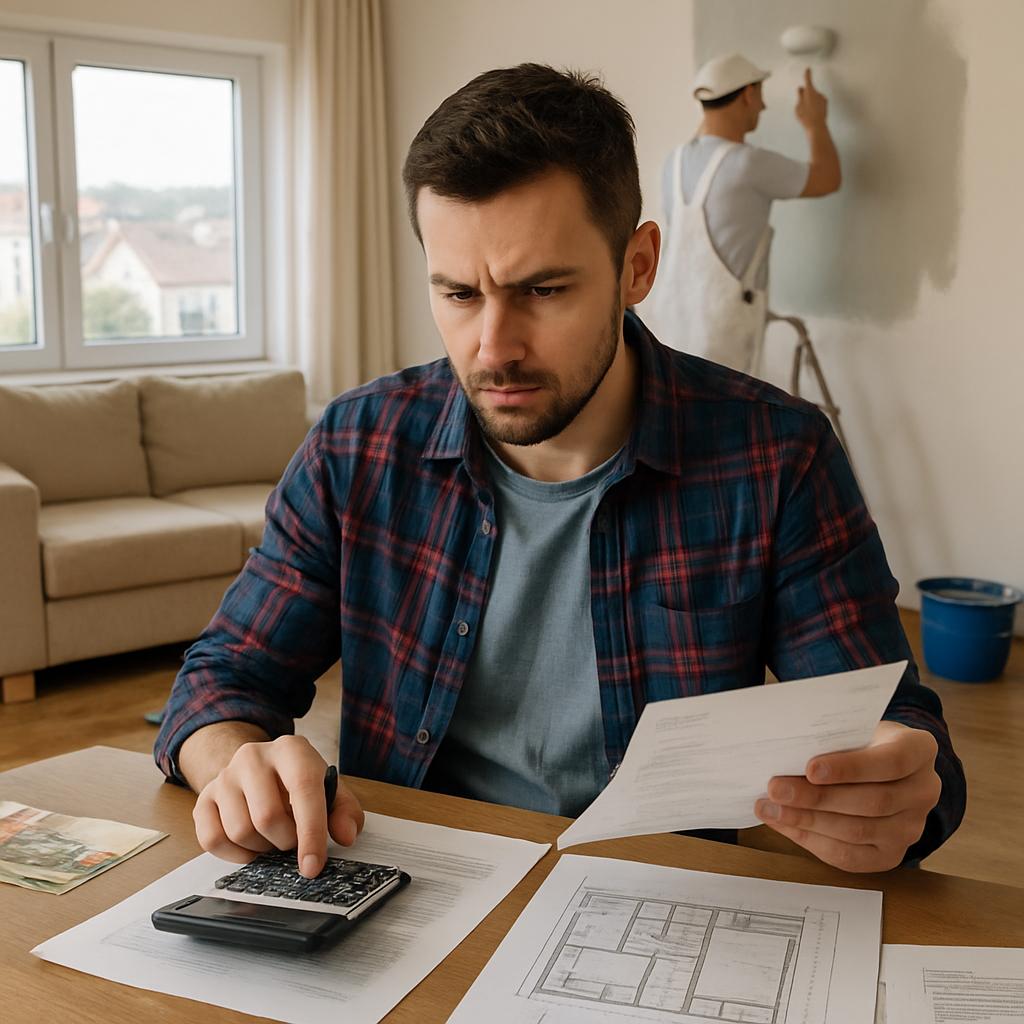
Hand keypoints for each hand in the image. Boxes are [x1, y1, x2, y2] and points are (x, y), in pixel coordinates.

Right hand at [192, 734, 364, 877]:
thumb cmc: (299, 783)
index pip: (303, 788)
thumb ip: (346, 812)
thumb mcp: (330, 791)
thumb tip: (347, 836)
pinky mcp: (204, 798)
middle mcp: (253, 756)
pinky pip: (212, 840)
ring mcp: (224, 776)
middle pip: (266, 816)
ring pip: (239, 831)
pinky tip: (251, 845)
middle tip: (292, 839)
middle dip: (285, 841)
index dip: (311, 831)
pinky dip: (235, 855)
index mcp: (291, 749)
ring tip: (273, 836)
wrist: (259, 769)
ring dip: (262, 848)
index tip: (313, 866)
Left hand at [754, 721, 940, 871]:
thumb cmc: (860, 742)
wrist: (882, 769)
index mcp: (920, 751)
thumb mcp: (854, 728)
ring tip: (770, 807)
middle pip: (872, 802)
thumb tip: (784, 753)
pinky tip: (784, 824)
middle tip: (775, 788)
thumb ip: (832, 738)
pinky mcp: (892, 854)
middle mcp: (924, 791)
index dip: (850, 768)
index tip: (810, 769)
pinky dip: (811, 840)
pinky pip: (850, 857)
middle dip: (816, 798)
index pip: (890, 762)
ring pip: (857, 831)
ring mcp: (911, 828)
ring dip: (807, 821)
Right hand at [795, 68, 828, 127]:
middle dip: (805, 95)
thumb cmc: (806, 117)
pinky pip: (818, 102)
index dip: (807, 74)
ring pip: (814, 97)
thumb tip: (801, 89)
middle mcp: (818, 93)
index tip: (808, 69)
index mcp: (810, 92)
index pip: (808, 80)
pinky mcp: (825, 104)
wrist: (816, 126)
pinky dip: (814, 106)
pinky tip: (811, 114)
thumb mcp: (798, 106)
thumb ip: (800, 96)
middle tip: (801, 106)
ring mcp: (822, 98)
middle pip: (810, 91)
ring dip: (810, 102)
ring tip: (806, 113)